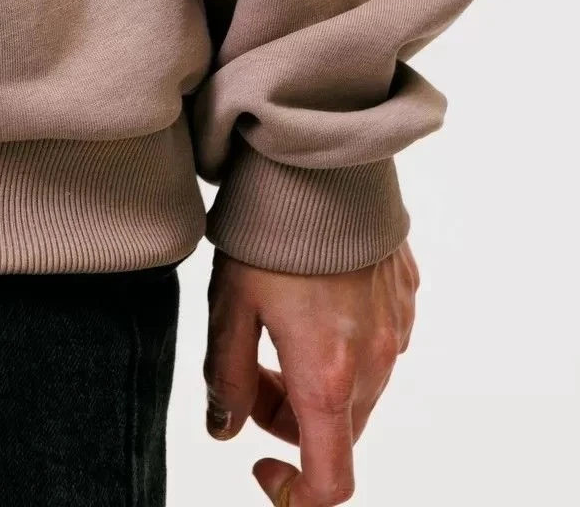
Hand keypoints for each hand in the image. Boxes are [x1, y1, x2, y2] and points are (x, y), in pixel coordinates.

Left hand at [203, 241, 418, 504]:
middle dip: (291, 417)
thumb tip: (224, 426)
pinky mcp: (407, 294)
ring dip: (319, 379)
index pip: (331, 482)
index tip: (260, 460)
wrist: (321, 157)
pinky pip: (379, 343)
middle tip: (251, 366)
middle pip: (337, 431)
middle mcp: (375, 361)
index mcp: (328, 376)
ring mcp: (398, 327)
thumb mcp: (229, 305)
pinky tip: (313, 292)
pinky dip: (346, 341)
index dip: (294, 493)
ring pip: (360, 390)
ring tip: (278, 319)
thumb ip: (225, 377)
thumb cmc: (271, 229)